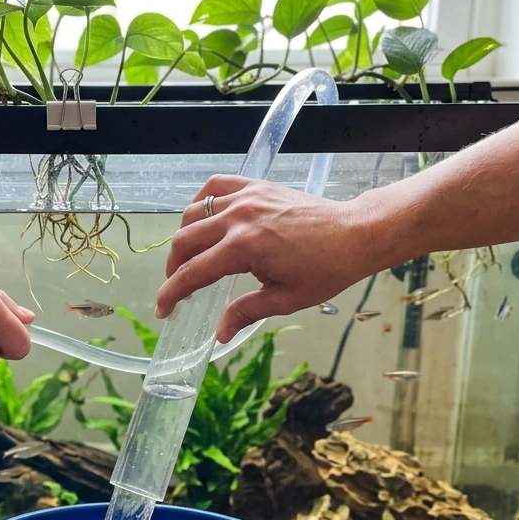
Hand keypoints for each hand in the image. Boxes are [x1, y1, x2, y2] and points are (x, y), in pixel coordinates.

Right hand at [154, 176, 381, 342]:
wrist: (355, 234)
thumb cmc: (326, 269)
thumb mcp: (285, 299)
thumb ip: (246, 312)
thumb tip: (220, 333)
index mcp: (244, 249)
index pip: (193, 273)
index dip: (172, 293)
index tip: (163, 309)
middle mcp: (238, 218)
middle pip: (185, 241)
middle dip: (173, 267)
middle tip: (177, 286)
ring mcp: (246, 197)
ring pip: (194, 212)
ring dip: (184, 236)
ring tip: (189, 256)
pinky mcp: (256, 186)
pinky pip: (216, 186)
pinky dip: (201, 201)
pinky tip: (203, 217)